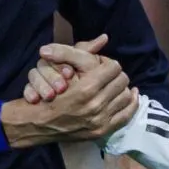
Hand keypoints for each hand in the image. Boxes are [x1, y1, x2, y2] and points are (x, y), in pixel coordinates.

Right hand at [4, 38, 136, 144]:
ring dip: (122, 88)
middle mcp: (96, 105)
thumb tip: (104, 38)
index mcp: (86, 88)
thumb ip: (80, 52)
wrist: (38, 124)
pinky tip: (130, 95)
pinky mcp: (103, 131)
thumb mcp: (58, 69)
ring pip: (125, 96)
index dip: (109, 63)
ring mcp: (100, 120)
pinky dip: (131, 103)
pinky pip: (127, 115)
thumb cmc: (47, 95)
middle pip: (121, 81)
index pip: (113, 68)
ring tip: (117, 85)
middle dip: (116, 75)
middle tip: (111, 74)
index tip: (104, 65)